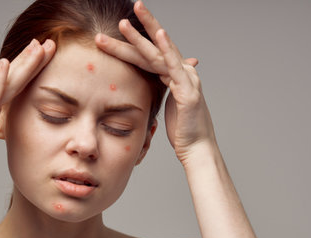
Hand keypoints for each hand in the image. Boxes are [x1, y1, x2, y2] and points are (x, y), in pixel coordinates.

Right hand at [0, 39, 55, 200]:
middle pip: (9, 76)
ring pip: (5, 82)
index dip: (26, 65)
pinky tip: (6, 66)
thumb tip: (2, 116)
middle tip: (47, 42)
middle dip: (28, 58)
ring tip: (38, 47)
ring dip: (22, 63)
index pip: (10, 81)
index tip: (43, 52)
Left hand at [95, 1, 215, 162]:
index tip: (113, 33)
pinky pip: (175, 66)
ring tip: (124, 24)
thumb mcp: (168, 104)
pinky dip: (167, 49)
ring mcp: (186, 79)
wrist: (196, 148)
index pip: (149, 55)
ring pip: (159, 54)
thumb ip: (162, 88)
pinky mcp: (188, 90)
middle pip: (153, 49)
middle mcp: (182, 72)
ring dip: (141, 37)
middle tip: (120, 16)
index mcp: (174, 75)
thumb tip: (153, 81)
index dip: (132, 43)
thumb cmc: (183, 130)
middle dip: (135, 32)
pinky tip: (159, 34)